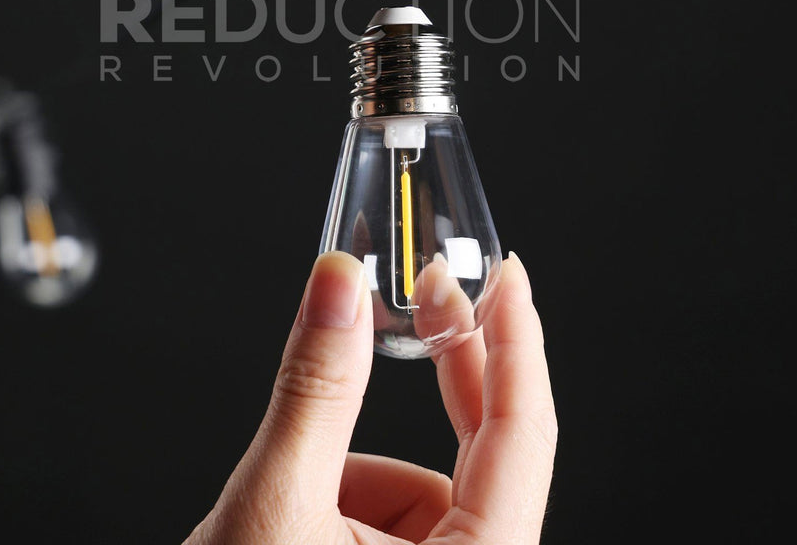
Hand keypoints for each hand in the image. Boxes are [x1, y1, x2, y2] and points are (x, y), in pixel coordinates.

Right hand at [187, 251, 556, 544]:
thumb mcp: (274, 505)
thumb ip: (316, 387)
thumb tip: (339, 282)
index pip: (522, 438)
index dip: (517, 342)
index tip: (508, 276)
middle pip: (488, 459)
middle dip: (451, 373)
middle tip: (432, 292)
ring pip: (422, 498)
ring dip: (358, 473)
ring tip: (284, 504)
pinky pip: (392, 531)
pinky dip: (345, 503)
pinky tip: (290, 520)